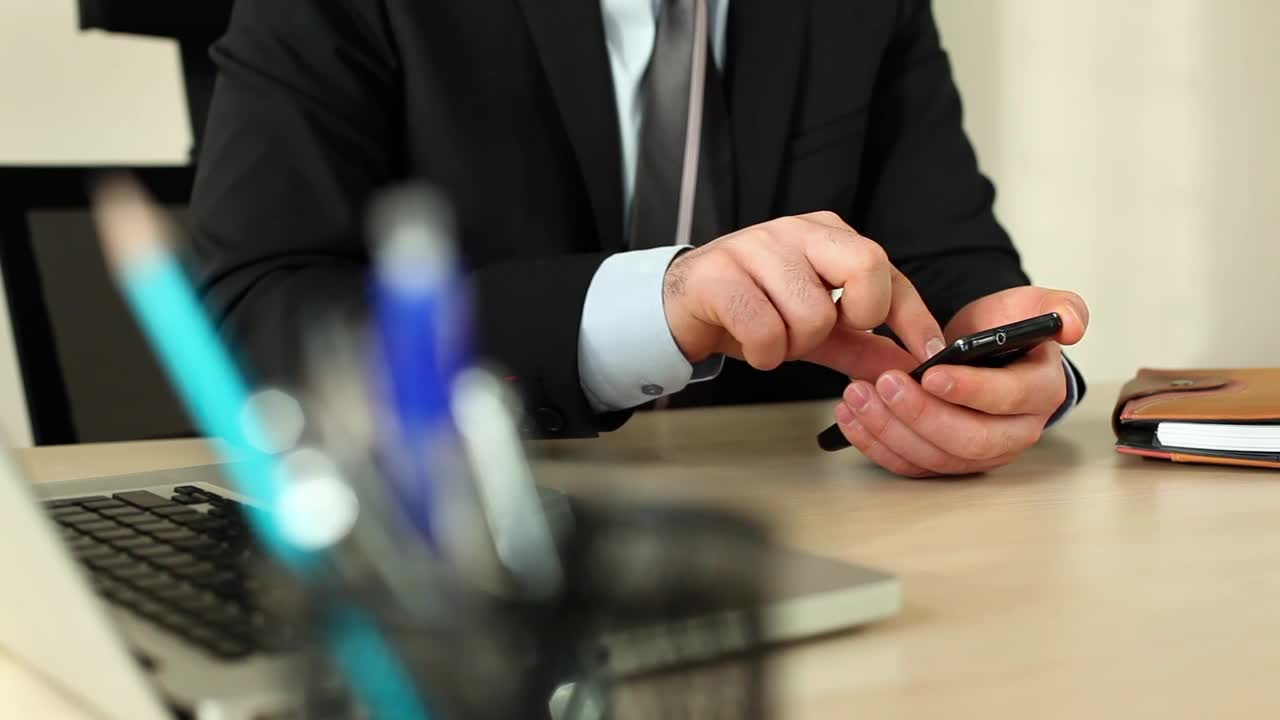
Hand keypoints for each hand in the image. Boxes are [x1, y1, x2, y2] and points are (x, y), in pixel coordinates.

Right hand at [662, 211, 945, 380]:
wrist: (681, 306)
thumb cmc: (753, 309)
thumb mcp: (816, 329)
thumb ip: (862, 345)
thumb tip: (911, 367)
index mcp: (828, 235)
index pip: (889, 272)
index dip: (913, 316)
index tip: (928, 353)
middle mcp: (798, 230)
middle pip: (866, 267)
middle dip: (853, 318)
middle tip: (823, 332)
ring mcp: (756, 245)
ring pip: (812, 313)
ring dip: (794, 345)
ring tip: (773, 337)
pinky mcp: (720, 274)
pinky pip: (765, 330)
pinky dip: (764, 353)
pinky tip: (751, 344)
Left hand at [831, 286, 1088, 477]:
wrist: (979, 352)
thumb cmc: (1003, 330)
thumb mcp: (1031, 306)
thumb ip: (1058, 307)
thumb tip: (1071, 325)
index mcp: (1040, 393)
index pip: (1008, 400)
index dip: (969, 390)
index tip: (930, 373)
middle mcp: (1014, 432)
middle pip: (969, 440)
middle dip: (920, 415)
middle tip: (884, 384)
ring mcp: (979, 454)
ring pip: (935, 457)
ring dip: (889, 429)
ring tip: (857, 394)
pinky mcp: (946, 462)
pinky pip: (910, 465)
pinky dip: (875, 444)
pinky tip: (850, 416)